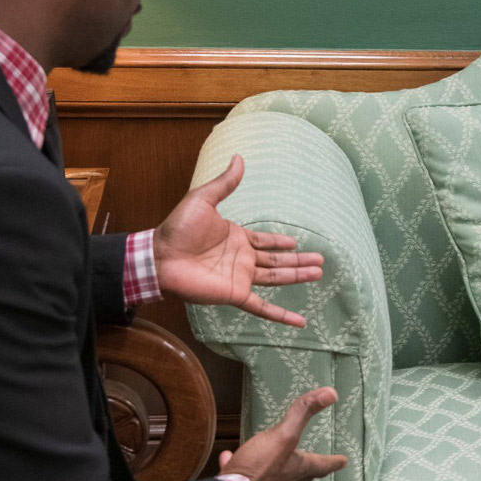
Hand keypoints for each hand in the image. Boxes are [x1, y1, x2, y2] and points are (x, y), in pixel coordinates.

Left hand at [153, 155, 323, 327]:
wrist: (160, 257)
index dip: (280, 242)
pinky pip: (262, 307)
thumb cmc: (178, 228)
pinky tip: (298, 322)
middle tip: (321, 261)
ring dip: (297, 276)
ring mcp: (240, 277)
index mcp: (237, 238)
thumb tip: (238, 158)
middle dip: (299, 261)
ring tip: (318, 273)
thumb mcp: (203, 199)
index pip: (265, 241)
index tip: (296, 242)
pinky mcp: (235, 294)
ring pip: (276, 278)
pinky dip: (281, 315)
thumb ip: (225, 183)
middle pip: (277, 261)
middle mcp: (242, 259)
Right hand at [219, 387, 348, 480]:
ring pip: (274, 476)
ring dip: (278, 467)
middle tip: (318, 468)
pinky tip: (228, 457)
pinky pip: (242, 472)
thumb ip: (303, 413)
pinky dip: (238, 463)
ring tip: (275, 458)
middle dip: (310, 471)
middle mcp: (281, 479)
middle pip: (301, 476)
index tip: (344, 461)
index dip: (333, 461)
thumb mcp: (284, 435)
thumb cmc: (260, 468)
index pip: (320, 464)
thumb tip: (331, 392)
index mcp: (295, 467)